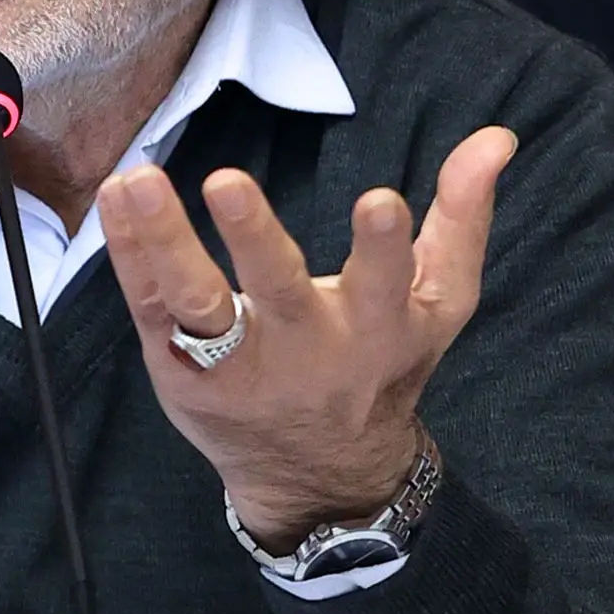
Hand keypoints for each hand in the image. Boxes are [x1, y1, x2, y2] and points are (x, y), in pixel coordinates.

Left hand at [96, 127, 517, 549]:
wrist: (323, 475)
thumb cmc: (383, 366)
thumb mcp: (442, 303)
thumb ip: (464, 218)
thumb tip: (497, 138)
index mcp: (378, 328)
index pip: (385, 284)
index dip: (384, 247)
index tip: (381, 201)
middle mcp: (305, 350)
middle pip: (278, 292)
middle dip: (255, 238)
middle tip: (227, 182)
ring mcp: (236, 365)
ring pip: (198, 304)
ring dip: (166, 242)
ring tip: (139, 182)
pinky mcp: (182, 370)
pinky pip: (151, 307)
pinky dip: (130, 253)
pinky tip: (116, 199)